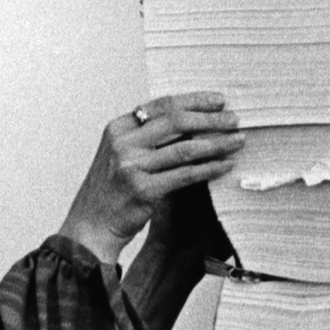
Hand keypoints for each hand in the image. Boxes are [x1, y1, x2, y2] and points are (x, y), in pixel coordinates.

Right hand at [58, 93, 241, 269]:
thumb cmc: (111, 193)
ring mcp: (132, 167)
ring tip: (238, 140)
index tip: (218, 100)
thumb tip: (190, 121)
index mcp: (119, 128)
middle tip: (234, 119)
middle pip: (176, 121)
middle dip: (210, 118)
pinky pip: (185, 175)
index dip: (194, 100)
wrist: (91, 228)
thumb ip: (147, 137)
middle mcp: (123, 144)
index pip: (162, 105)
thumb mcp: (121, 155)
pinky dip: (209, 168)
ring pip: (185, 148)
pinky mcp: (144, 191)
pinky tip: (226, 164)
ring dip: (217, 143)